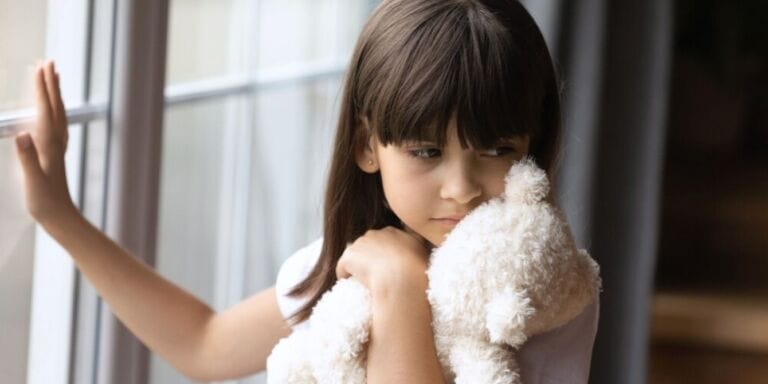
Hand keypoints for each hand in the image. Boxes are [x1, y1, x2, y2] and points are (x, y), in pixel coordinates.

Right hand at [14, 61, 76, 224]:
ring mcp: (57, 147)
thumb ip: (27, 158)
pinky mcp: (55, 153)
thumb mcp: (33, 181)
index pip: (46, 110)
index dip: (42, 88)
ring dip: (54, 93)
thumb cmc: (44, 202)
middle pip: (55, 107)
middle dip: (51, 84)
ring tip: (53, 76)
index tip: (40, 68)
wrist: (60, 217)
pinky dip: (53, 109)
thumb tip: (22, 135)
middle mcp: (57, 142)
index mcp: (49, 145)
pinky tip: (50, 108)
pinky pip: (55, 124)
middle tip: (48, 61)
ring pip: (58, 113)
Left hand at [335, 226, 430, 297]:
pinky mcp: (348, 256)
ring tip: (365, 282)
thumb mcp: (424, 251)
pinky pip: (342, 268)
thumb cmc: (416, 270)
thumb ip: (419, 242)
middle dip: (369, 258)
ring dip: (357, 267)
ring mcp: (361, 243)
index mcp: (394, 232)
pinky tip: (350, 284)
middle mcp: (376, 233)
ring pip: (355, 256)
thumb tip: (425, 238)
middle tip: (376, 276)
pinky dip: (344, 275)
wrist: (401, 279)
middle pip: (367, 245)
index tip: (388, 266)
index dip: (384, 254)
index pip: (384, 239)